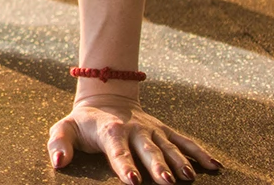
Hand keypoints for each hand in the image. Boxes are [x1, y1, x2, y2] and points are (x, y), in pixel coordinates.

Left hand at [48, 97, 218, 182]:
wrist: (106, 97)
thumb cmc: (84, 122)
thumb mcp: (65, 128)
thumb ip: (59, 143)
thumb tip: (59, 163)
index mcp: (110, 130)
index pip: (118, 150)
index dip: (125, 164)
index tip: (132, 180)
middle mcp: (135, 129)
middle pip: (148, 149)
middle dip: (158, 166)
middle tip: (168, 182)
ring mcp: (153, 130)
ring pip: (169, 146)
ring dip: (180, 161)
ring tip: (189, 178)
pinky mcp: (165, 131)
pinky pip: (185, 141)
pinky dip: (200, 153)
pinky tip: (214, 167)